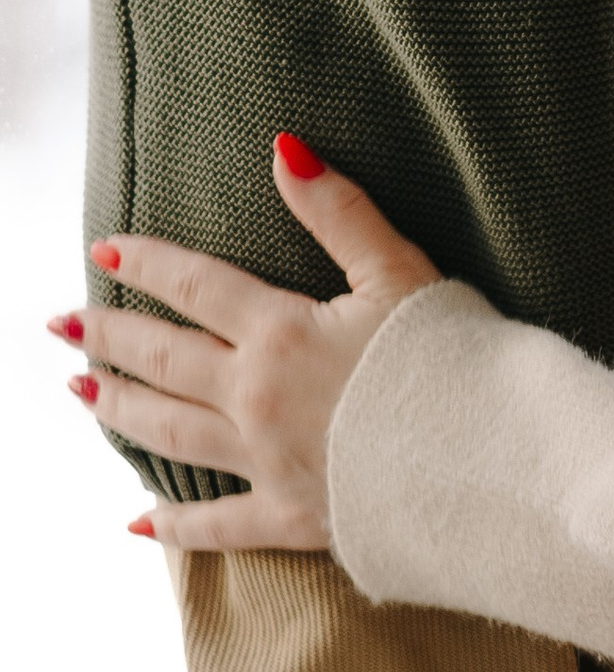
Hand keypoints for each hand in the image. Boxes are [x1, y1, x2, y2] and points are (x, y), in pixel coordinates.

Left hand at [61, 136, 441, 550]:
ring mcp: (267, 461)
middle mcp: (256, 397)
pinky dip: (172, 525)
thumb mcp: (402, 271)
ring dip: (119, 411)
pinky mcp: (290, 516)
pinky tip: (137, 520)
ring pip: (169, 434)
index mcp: (282, 331)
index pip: (195, 286)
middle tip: (61, 325)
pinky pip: (214, 524)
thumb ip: (339, 212)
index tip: (103, 252)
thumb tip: (284, 146)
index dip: (146, 265)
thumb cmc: (458, 358)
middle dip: (108, 337)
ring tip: (82, 394)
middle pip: (164, 361)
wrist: (493, 461)